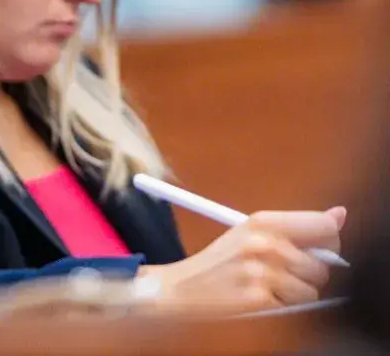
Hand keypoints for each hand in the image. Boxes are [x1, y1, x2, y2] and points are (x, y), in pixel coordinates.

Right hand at [140, 208, 345, 314]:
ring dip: (298, 293)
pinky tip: (262, 300)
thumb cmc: (220, 261)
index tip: (320, 250)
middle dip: (310, 273)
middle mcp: (265, 243)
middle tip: (283, 272)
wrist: (182, 288)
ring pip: (313, 289)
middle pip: (323, 263)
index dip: (330, 242)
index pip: (324, 227)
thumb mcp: (251, 233)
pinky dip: (284, 307)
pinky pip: (296, 307)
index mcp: (262, 221)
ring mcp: (262, 272)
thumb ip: (297, 227)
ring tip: (270, 287)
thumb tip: (340, 215)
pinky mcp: (260, 299)